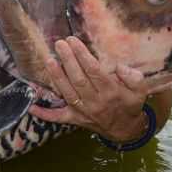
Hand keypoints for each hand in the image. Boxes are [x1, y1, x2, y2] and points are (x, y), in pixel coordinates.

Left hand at [29, 36, 148, 142]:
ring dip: (56, 77)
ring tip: (49, 60)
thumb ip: (133, 77)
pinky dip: (43, 113)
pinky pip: (57, 117)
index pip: (94, 71)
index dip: (82, 55)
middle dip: (68, 60)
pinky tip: (31, 106)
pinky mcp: (74, 119)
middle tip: (59, 43)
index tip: (73, 40)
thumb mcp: (140, 91)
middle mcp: (95, 102)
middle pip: (78, 79)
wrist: (125, 130)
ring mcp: (83, 112)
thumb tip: (118, 66)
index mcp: (111, 92)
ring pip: (67, 93)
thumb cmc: (130, 104)